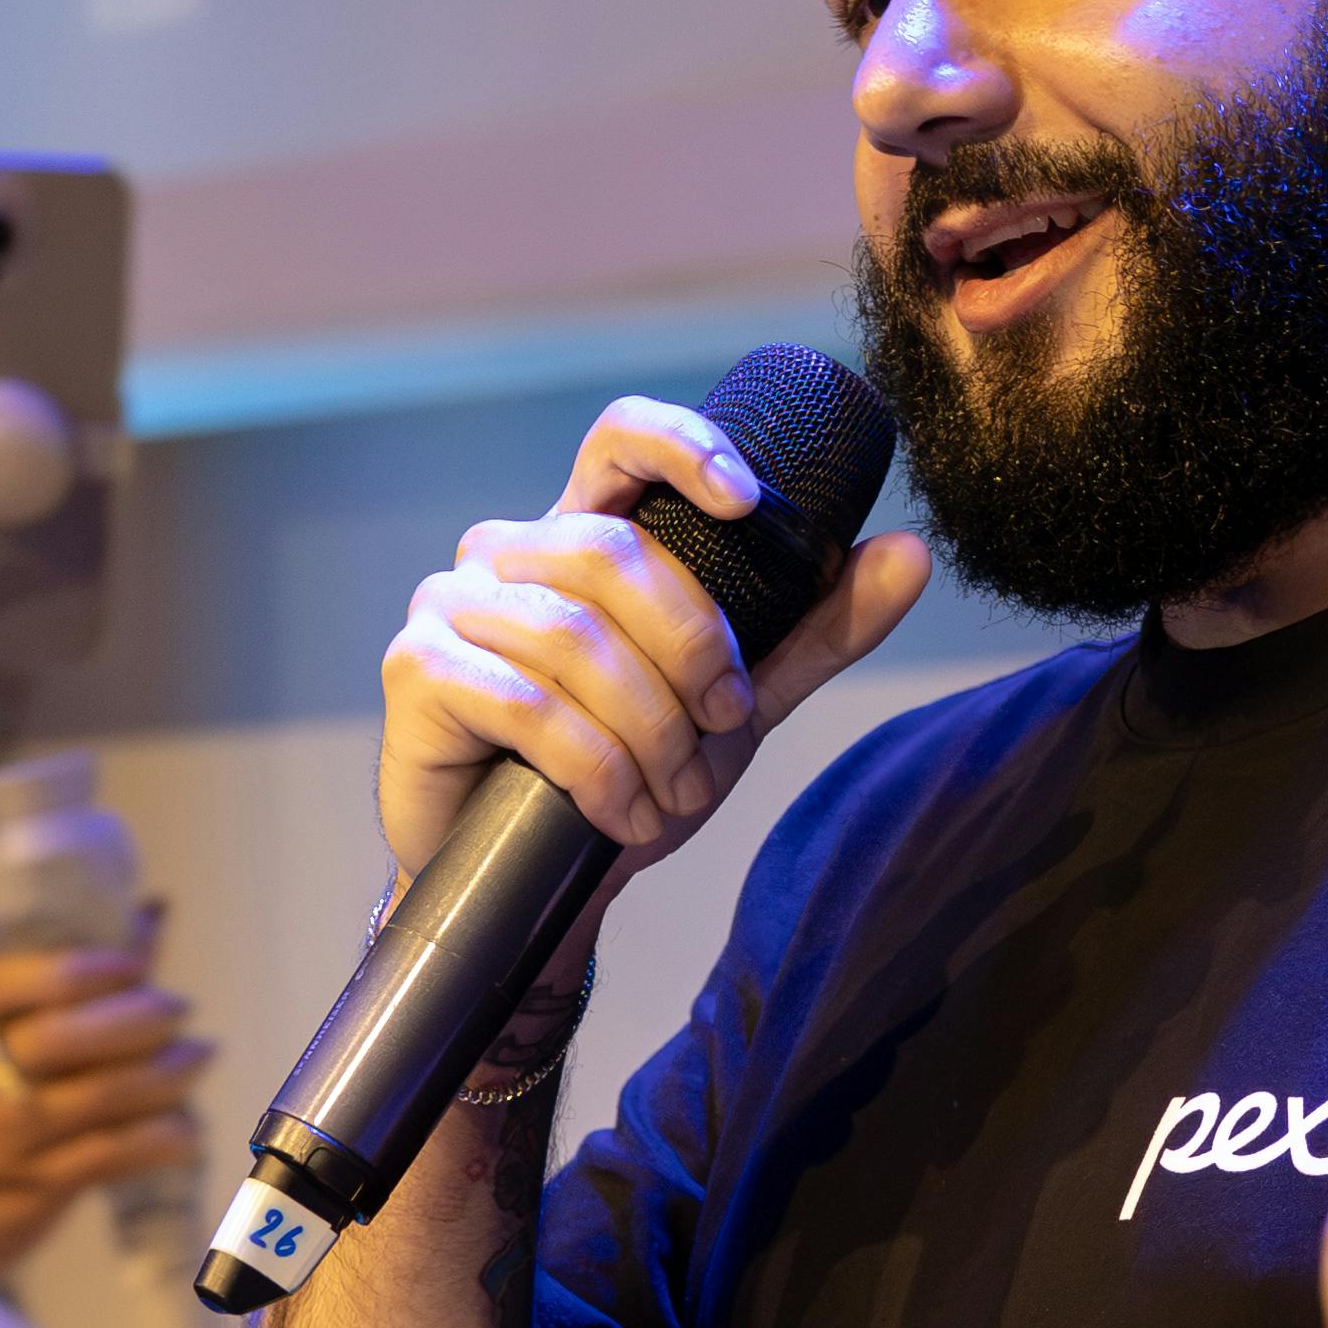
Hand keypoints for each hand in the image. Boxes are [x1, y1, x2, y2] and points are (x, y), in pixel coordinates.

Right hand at [0, 927, 211, 1303]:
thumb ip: (51, 988)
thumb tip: (150, 919)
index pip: (11, 980)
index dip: (85, 969)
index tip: (136, 963)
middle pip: (68, 1035)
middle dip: (140, 1016)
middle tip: (178, 1010)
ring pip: (103, 1094)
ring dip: (168, 1073)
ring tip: (197, 1057)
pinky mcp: (32, 1191)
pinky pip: (113, 1153)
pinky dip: (161, 1135)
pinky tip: (185, 1126)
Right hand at [378, 397, 935, 892]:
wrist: (536, 888)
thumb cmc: (627, 773)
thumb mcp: (737, 701)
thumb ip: (814, 629)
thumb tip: (911, 552)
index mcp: (584, 536)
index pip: (621, 439)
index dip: (681, 446)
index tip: (748, 502)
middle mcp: (510, 552)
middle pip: (613, 552)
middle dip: (692, 648)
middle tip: (723, 727)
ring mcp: (452, 603)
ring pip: (573, 635)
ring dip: (646, 727)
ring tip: (674, 794)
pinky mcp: (416, 670)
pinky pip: (522, 700)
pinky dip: (591, 766)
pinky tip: (619, 813)